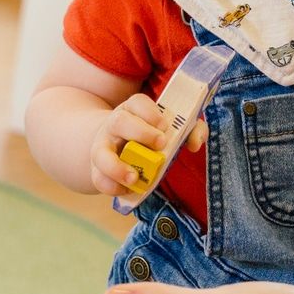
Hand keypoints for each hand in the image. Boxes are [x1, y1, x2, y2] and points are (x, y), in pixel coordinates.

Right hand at [87, 93, 205, 196]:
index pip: (137, 102)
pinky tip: (128, 190)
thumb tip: (195, 143)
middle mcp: (115, 125)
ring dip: (116, 167)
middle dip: (140, 133)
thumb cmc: (151, 135)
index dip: (150, 112)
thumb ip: (190, 130)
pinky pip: (98, 178)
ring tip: (134, 178)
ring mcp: (103, 147)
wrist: (118, 145)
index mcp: (133, 110)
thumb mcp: (170, 128)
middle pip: (119, 122)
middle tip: (160, 145)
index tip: (164, 125)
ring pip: (100, 154)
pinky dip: (111, 187)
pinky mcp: (97, 169)